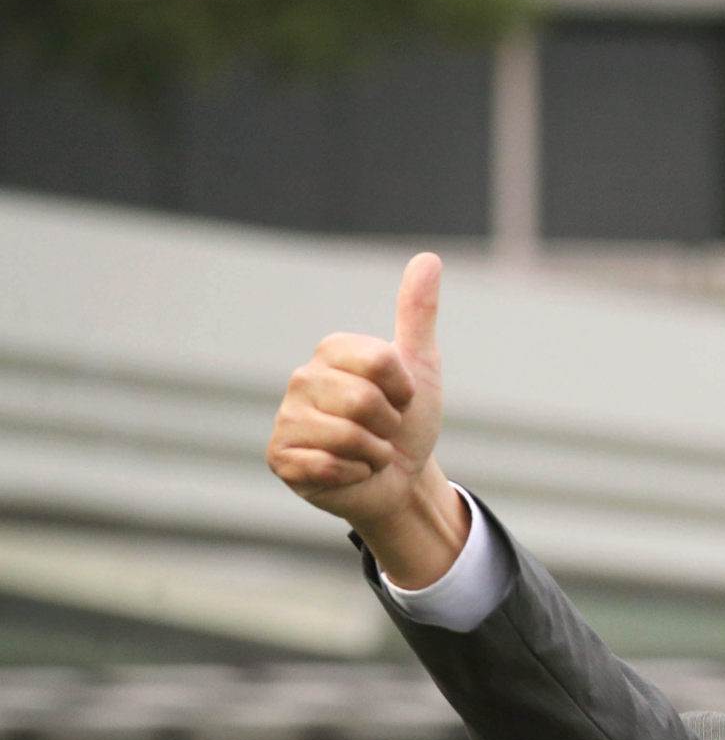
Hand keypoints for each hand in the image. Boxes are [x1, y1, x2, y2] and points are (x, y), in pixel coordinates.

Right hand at [268, 252, 466, 585]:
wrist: (400, 481)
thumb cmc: (408, 424)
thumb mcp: (421, 368)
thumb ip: (418, 315)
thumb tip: (428, 258)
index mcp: (332, 352)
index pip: (381, 361)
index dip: (404, 390)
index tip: (400, 399)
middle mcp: (303, 379)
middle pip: (364, 400)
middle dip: (390, 426)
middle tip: (384, 431)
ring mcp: (287, 419)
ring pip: (348, 436)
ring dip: (375, 453)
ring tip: (367, 452)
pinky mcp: (281, 457)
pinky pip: (328, 465)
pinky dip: (354, 475)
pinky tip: (349, 472)